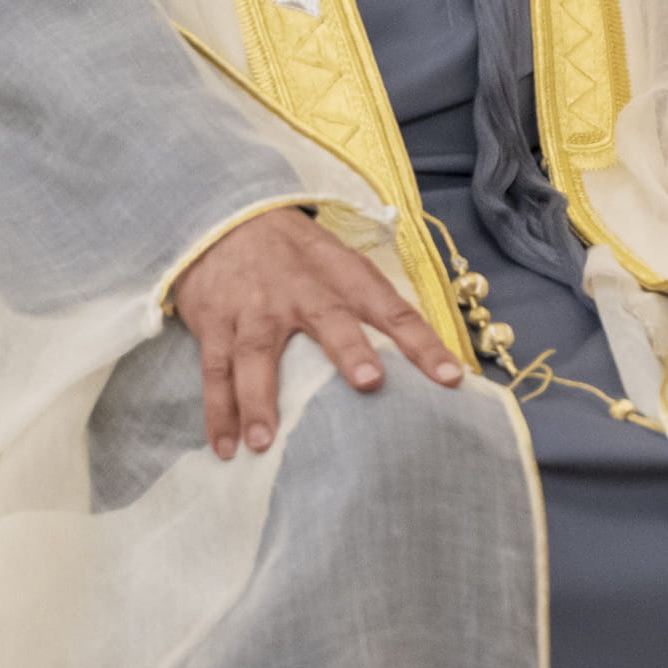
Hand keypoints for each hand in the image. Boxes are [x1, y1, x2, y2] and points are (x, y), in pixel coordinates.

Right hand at [169, 206, 465, 459]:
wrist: (226, 221)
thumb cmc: (298, 255)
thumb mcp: (341, 264)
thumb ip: (371, 305)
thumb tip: (417, 356)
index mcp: (346, 277)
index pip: (394, 310)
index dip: (424, 343)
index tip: (451, 378)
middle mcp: (303, 291)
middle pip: (330, 320)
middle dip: (350, 350)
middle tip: (370, 383)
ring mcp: (255, 309)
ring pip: (256, 354)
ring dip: (259, 400)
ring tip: (264, 443)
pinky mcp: (215, 323)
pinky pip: (215, 371)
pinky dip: (218, 411)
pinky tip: (225, 446)